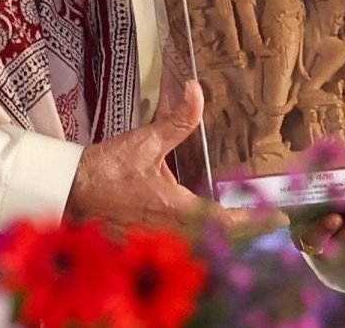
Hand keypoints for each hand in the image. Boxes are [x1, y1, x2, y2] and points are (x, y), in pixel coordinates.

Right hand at [67, 72, 285, 234]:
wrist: (68, 193)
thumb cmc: (106, 169)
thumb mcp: (145, 142)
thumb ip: (177, 120)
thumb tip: (195, 90)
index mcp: (175, 208)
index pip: (225, 222)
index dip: (254, 222)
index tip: (276, 219)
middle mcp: (171, 233)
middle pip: (220, 244)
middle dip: (247, 237)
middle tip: (269, 225)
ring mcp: (158, 246)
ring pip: (202, 252)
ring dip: (225, 244)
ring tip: (248, 231)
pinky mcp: (146, 250)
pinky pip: (181, 255)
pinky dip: (199, 248)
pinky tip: (209, 239)